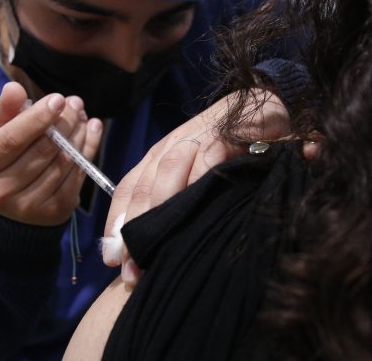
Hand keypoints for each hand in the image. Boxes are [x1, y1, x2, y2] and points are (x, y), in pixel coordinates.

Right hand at [0, 82, 103, 225]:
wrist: (17, 210)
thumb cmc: (8, 161)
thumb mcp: (0, 136)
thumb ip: (6, 111)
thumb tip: (13, 88)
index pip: (12, 139)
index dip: (37, 117)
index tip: (57, 99)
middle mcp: (1, 192)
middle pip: (42, 149)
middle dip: (64, 122)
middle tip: (74, 103)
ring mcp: (30, 206)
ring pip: (64, 161)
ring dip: (78, 133)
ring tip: (82, 115)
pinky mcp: (56, 212)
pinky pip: (78, 174)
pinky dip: (88, 148)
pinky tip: (91, 130)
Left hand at [102, 88, 290, 285]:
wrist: (260, 104)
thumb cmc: (227, 145)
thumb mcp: (195, 172)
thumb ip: (175, 198)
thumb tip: (153, 243)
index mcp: (157, 156)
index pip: (127, 189)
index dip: (116, 224)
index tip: (111, 260)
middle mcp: (170, 147)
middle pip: (142, 186)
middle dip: (134, 228)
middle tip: (132, 267)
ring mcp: (195, 139)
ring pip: (168, 170)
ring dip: (160, 207)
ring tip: (157, 244)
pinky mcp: (224, 134)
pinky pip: (207, 157)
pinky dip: (200, 179)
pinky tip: (197, 207)